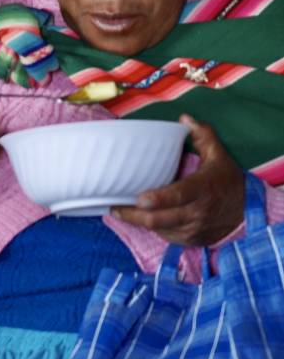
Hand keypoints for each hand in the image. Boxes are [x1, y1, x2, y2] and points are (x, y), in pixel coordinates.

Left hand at [112, 115, 244, 245]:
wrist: (247, 213)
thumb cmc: (226, 181)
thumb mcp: (219, 157)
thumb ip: (203, 136)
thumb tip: (185, 118)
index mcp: (203, 189)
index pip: (179, 195)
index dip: (158, 199)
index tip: (139, 198)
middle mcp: (197, 212)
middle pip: (160, 218)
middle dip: (133, 214)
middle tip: (112, 205)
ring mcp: (193, 229)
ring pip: (159, 229)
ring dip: (137, 222)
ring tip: (117, 210)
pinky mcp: (190, 240)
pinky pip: (165, 236)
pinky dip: (150, 228)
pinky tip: (137, 218)